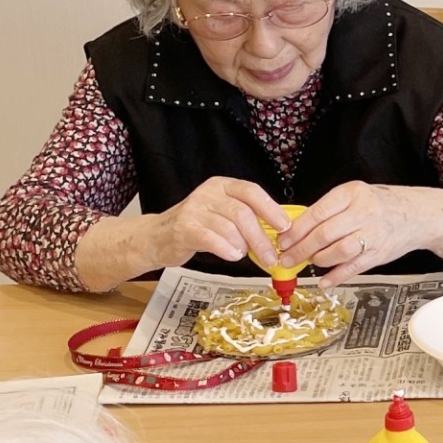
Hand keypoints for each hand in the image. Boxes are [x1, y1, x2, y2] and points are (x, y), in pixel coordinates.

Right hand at [142, 176, 288, 271]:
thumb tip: (279, 233)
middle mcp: (208, 193)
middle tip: (271, 256)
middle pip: (243, 213)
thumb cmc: (197, 227)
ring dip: (243, 246)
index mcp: (222, 186)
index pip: (251, 191)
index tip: (285, 227)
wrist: (157, 237)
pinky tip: (233, 256)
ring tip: (246, 255)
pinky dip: (226, 249)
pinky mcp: (184, 228)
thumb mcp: (222, 214)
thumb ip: (247, 218)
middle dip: (261, 237)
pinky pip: (211, 239)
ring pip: (229, 227)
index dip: (271, 209)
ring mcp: (194, 210)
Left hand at [278, 183, 442, 282]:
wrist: (418, 214)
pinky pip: (353, 268)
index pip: (317, 213)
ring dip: (318, 260)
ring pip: (337, 251)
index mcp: (353, 194)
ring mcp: (373, 234)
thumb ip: (330, 209)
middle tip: (287, 257)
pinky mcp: (379, 253)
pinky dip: (336, 276)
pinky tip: (325, 281)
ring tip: (308, 263)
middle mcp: (364, 212)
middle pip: (324, 234)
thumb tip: (297, 228)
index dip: (296, 229)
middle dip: (301, 249)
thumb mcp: (356, 196)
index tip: (283, 239)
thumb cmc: (382, 205)